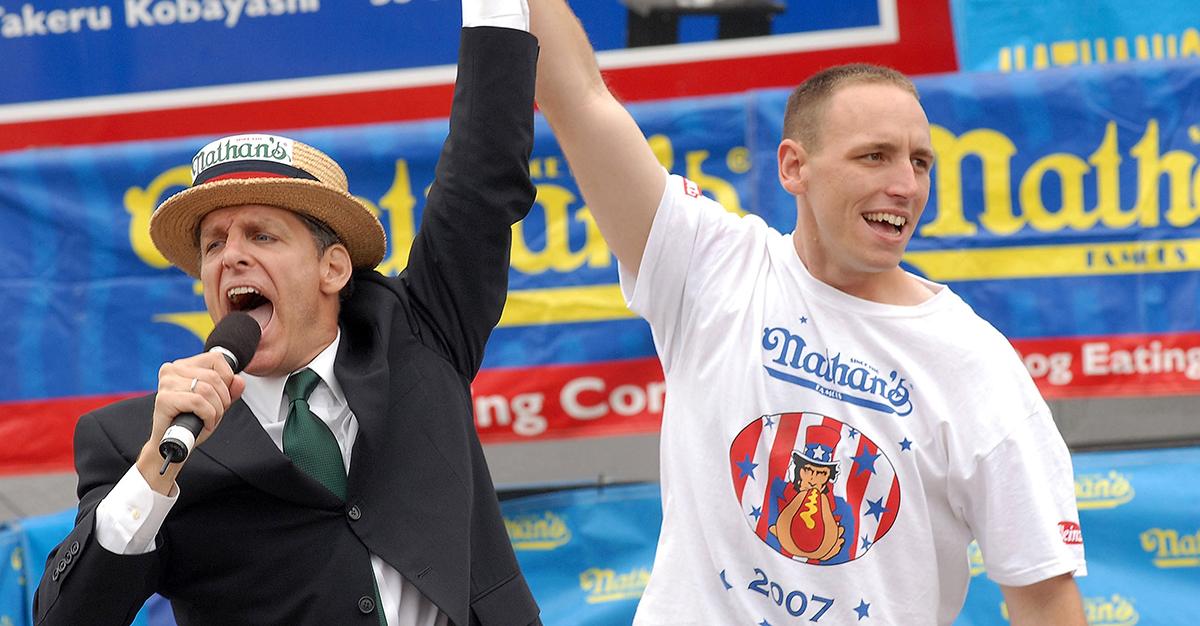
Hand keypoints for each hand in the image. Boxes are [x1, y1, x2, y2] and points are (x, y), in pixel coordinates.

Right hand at [136, 351, 244, 491]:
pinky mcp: (163, 399)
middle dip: (223, 399)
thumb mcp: (217, 402)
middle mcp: (172, 369)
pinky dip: (208, 416)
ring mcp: (166, 383)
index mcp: (184, 365)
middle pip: (215, 377)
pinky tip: (204, 424)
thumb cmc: (193, 421)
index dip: (227, 379)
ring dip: (216, 410)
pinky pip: (198, 402)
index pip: (217, 359)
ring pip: (207, 390)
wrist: (174, 444)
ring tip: (209, 419)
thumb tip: (239, 380)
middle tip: (215, 413)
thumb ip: (230, 390)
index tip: (221, 396)